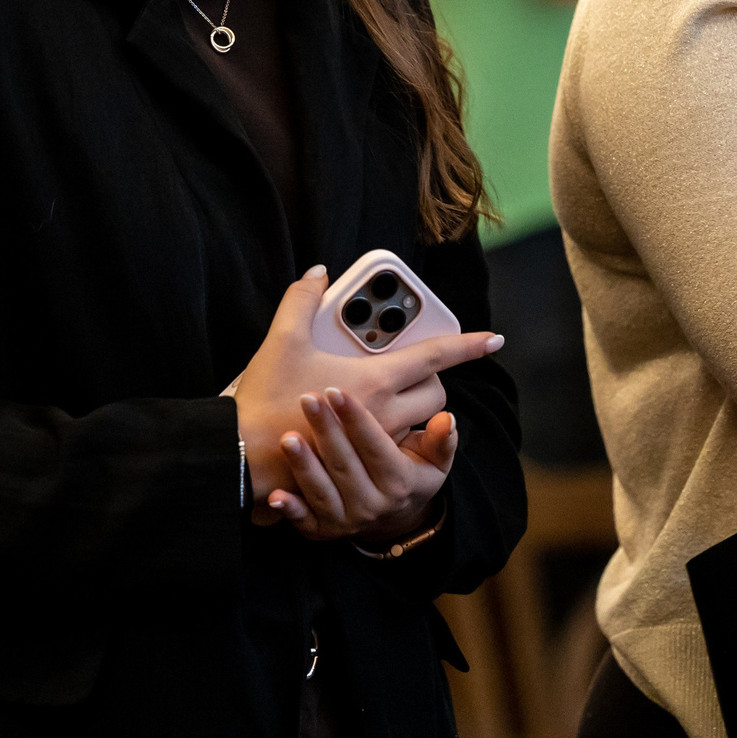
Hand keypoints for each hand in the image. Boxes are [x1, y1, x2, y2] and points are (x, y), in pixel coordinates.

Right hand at [230, 265, 500, 524]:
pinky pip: (396, 443)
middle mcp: (383, 413)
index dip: (468, 345)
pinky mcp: (362, 464)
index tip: (494, 340)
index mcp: (373, 380)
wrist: (241, 457)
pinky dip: (394, 428)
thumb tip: (315, 273)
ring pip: (419, 420)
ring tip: (386, 390)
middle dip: (431, 377)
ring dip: (413, 405)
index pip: (434, 357)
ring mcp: (375, 442)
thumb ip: (301, 301)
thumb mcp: (281, 341)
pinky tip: (370, 419)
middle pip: (435, 393)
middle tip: (406, 364)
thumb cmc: (263, 400)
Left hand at [268, 388, 459, 543]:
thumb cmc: (410, 474)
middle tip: (307, 398)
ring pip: (323, 492)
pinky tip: (275, 494)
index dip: (357, 420)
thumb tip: (447, 419)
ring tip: (287, 437)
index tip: (338, 391)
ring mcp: (346, 520)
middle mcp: (372, 505)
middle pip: (345, 465)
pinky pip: (304, 522)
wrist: (393, 519)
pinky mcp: (322, 532)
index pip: (376, 447)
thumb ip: (441, 440)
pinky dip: (290, 510)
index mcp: (398, 482)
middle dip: (326, 431)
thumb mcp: (433, 461)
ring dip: (304, 466)